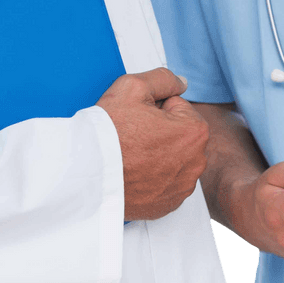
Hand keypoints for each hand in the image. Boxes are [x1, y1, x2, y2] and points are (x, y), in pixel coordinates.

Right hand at [96, 68, 208, 220]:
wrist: (87, 175)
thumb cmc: (109, 133)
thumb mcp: (133, 87)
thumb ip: (164, 79)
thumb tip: (182, 83)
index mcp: (194, 131)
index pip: (177, 107)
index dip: (155, 108)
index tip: (138, 118)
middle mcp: (196, 162)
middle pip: (178, 133)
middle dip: (160, 131)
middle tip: (133, 136)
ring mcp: (183, 186)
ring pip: (173, 158)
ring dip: (158, 154)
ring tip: (132, 155)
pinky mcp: (169, 204)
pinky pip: (166, 182)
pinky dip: (153, 177)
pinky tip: (135, 173)